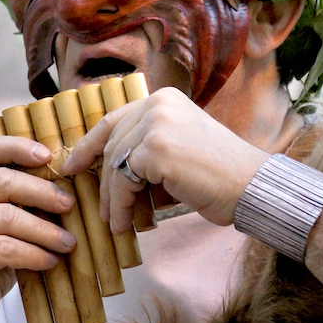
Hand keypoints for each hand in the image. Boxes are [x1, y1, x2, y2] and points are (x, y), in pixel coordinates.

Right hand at [0, 136, 77, 322]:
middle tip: (69, 204)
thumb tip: (66, 183)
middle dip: (41, 191)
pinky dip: (33, 254)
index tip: (49, 156)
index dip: (18, 147)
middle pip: (0, 180)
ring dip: (44, 230)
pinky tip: (50, 261)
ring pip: (6, 216)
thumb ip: (18, 200)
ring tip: (68, 242)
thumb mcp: (2, 224)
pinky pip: (4, 247)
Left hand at [61, 87, 268, 231]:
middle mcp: (159, 105)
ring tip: (111, 221)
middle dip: (102, 180)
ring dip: (110, 198)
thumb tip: (103, 170)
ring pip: (114, 164)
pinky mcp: (157, 150)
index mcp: (164, 98)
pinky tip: (122, 224)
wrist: (250, 187)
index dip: (89, 144)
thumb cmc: (218, 175)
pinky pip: (124, 182)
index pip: (114, 119)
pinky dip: (119, 206)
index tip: (72, 165)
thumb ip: (145, 148)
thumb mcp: (177, 148)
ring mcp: (157, 125)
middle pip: (112, 144)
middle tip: (99, 207)